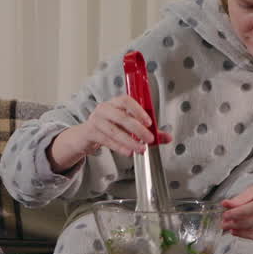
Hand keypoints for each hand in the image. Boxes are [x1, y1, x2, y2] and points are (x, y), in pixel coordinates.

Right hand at [47, 94, 171, 171]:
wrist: (85, 136)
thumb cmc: (109, 127)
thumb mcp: (127, 126)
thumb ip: (148, 131)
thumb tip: (167, 137)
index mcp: (115, 103)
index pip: (126, 101)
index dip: (138, 110)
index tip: (149, 122)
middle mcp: (104, 108)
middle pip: (122, 117)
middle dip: (138, 129)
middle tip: (149, 139)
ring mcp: (96, 120)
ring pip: (114, 130)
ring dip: (129, 141)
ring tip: (141, 149)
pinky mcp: (90, 132)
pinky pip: (106, 140)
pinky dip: (119, 147)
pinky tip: (128, 152)